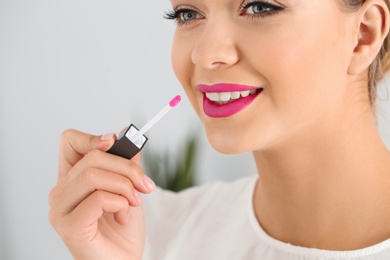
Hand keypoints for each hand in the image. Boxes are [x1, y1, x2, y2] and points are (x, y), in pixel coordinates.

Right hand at [48, 129, 155, 259]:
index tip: (116, 142)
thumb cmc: (123, 230)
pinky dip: (120, 203)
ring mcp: (61, 209)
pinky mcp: (69, 226)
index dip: (93, 138)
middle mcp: (61, 192)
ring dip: (125, 186)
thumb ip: (125, 166)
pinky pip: (99, 198)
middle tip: (144, 184)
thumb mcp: (129, 190)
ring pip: (93, 175)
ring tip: (134, 202)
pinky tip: (123, 216)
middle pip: (92, 157)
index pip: (70, 142)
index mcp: (72, 179)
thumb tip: (129, 141)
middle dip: (127, 168)